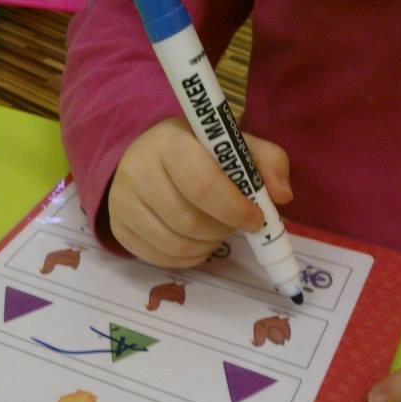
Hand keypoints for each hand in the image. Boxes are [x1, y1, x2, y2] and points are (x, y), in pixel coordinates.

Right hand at [108, 117, 292, 267]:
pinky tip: (198, 241)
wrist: (141, 153)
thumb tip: (282, 196)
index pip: (202, 185)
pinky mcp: (118, 228)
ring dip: (208, 246)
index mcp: (170, 142)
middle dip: (223, 230)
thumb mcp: (232, 143)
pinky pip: (161, 259)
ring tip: (217, 231)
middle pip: (190, 221)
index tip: (255, 219)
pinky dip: (189, 258)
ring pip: (176, 245)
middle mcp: (138, 170)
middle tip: (235, 224)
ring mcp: (122, 202)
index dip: (235, 209)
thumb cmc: (195, 149)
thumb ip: (267, 161)